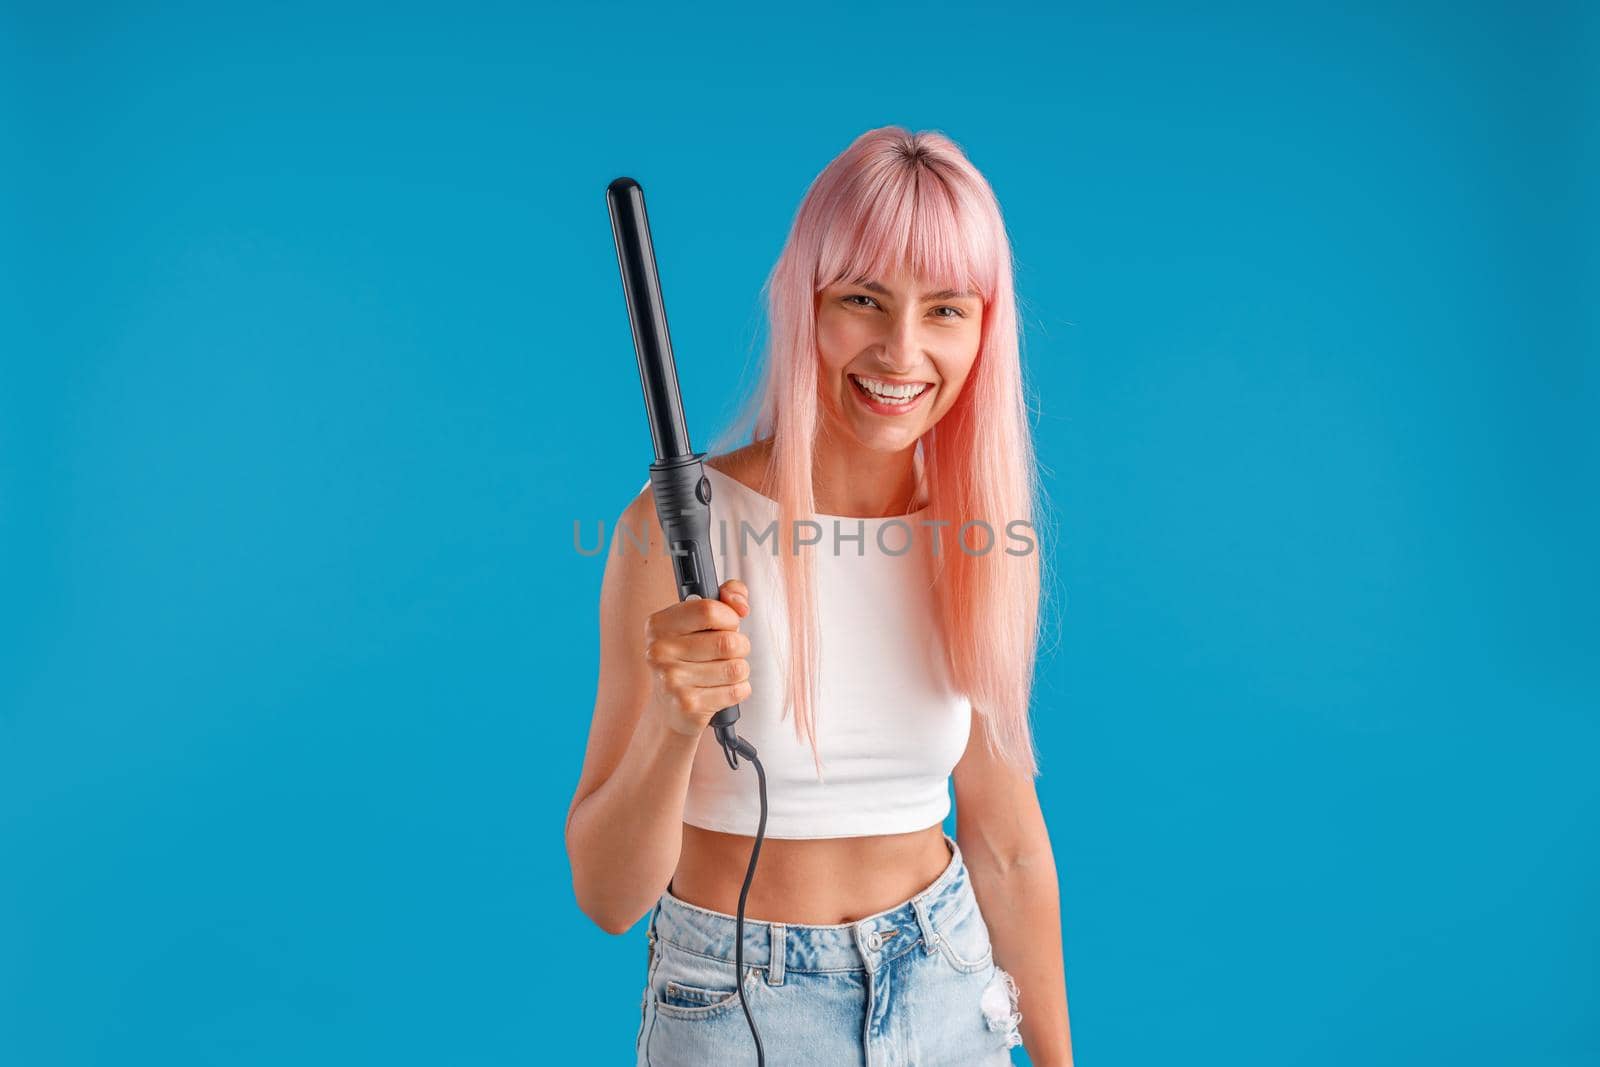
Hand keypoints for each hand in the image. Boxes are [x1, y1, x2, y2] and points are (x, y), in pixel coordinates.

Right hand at [642, 579, 751, 738]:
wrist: (671, 708)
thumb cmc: (690, 658)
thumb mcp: (700, 622)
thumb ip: (726, 597)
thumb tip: (739, 603)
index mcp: (659, 625)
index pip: (709, 610)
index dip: (729, 617)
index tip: (728, 624)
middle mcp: (659, 652)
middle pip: (727, 642)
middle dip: (740, 646)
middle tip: (728, 652)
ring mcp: (671, 680)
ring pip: (736, 667)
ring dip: (740, 669)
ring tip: (723, 672)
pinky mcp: (688, 705)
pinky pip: (737, 690)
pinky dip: (740, 689)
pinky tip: (723, 690)